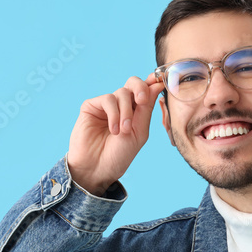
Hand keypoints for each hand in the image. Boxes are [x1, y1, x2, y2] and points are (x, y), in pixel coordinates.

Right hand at [66, 73, 165, 195]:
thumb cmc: (119, 154)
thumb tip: (156, 85)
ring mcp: (106, 105)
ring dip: (126, 112)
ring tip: (124, 131)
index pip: (145, 91)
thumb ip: (146, 109)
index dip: (152, 83)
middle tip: (142, 100)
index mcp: (136, 111)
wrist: (98, 168)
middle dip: (140, 88)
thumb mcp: (139, 132)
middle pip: (133, 83)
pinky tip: (114, 129)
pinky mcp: (91, 106)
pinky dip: (114, 114)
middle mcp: (121, 105)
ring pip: (121, 92)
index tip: (159, 82)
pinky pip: (107, 99)